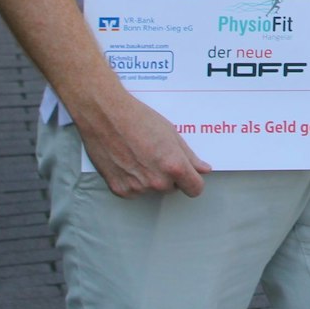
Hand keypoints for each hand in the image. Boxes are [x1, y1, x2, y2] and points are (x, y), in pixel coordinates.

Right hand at [76, 94, 212, 197]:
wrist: (105, 116)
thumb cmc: (139, 120)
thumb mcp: (171, 134)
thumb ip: (189, 156)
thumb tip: (203, 169)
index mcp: (174, 166)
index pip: (194, 189)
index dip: (193, 181)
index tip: (190, 176)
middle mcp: (156, 182)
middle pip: (172, 188)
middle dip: (169, 176)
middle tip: (156, 155)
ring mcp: (137, 188)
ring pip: (152, 190)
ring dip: (150, 179)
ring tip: (139, 155)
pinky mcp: (119, 190)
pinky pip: (134, 192)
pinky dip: (132, 181)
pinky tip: (127, 162)